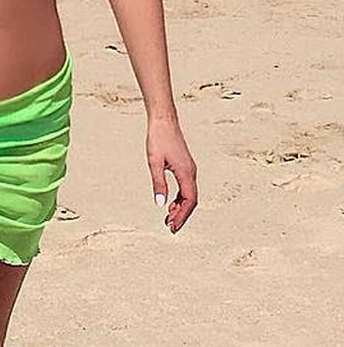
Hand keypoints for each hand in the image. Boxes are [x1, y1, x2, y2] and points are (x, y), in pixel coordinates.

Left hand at [146, 117, 196, 232]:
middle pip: (191, 200)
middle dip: (182, 215)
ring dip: (181, 207)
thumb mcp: (154, 162)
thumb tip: (161, 204)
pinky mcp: (185, 165)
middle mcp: (191, 172)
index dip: (182, 216)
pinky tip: (171, 202)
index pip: (189, 201)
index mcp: (186, 173)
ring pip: (190, 194)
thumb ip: (159, 183)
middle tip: (170, 226)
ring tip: (169, 218)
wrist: (163, 120)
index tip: (173, 226)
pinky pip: (187, 187)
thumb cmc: (158, 138)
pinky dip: (181, 198)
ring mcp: (189, 168)